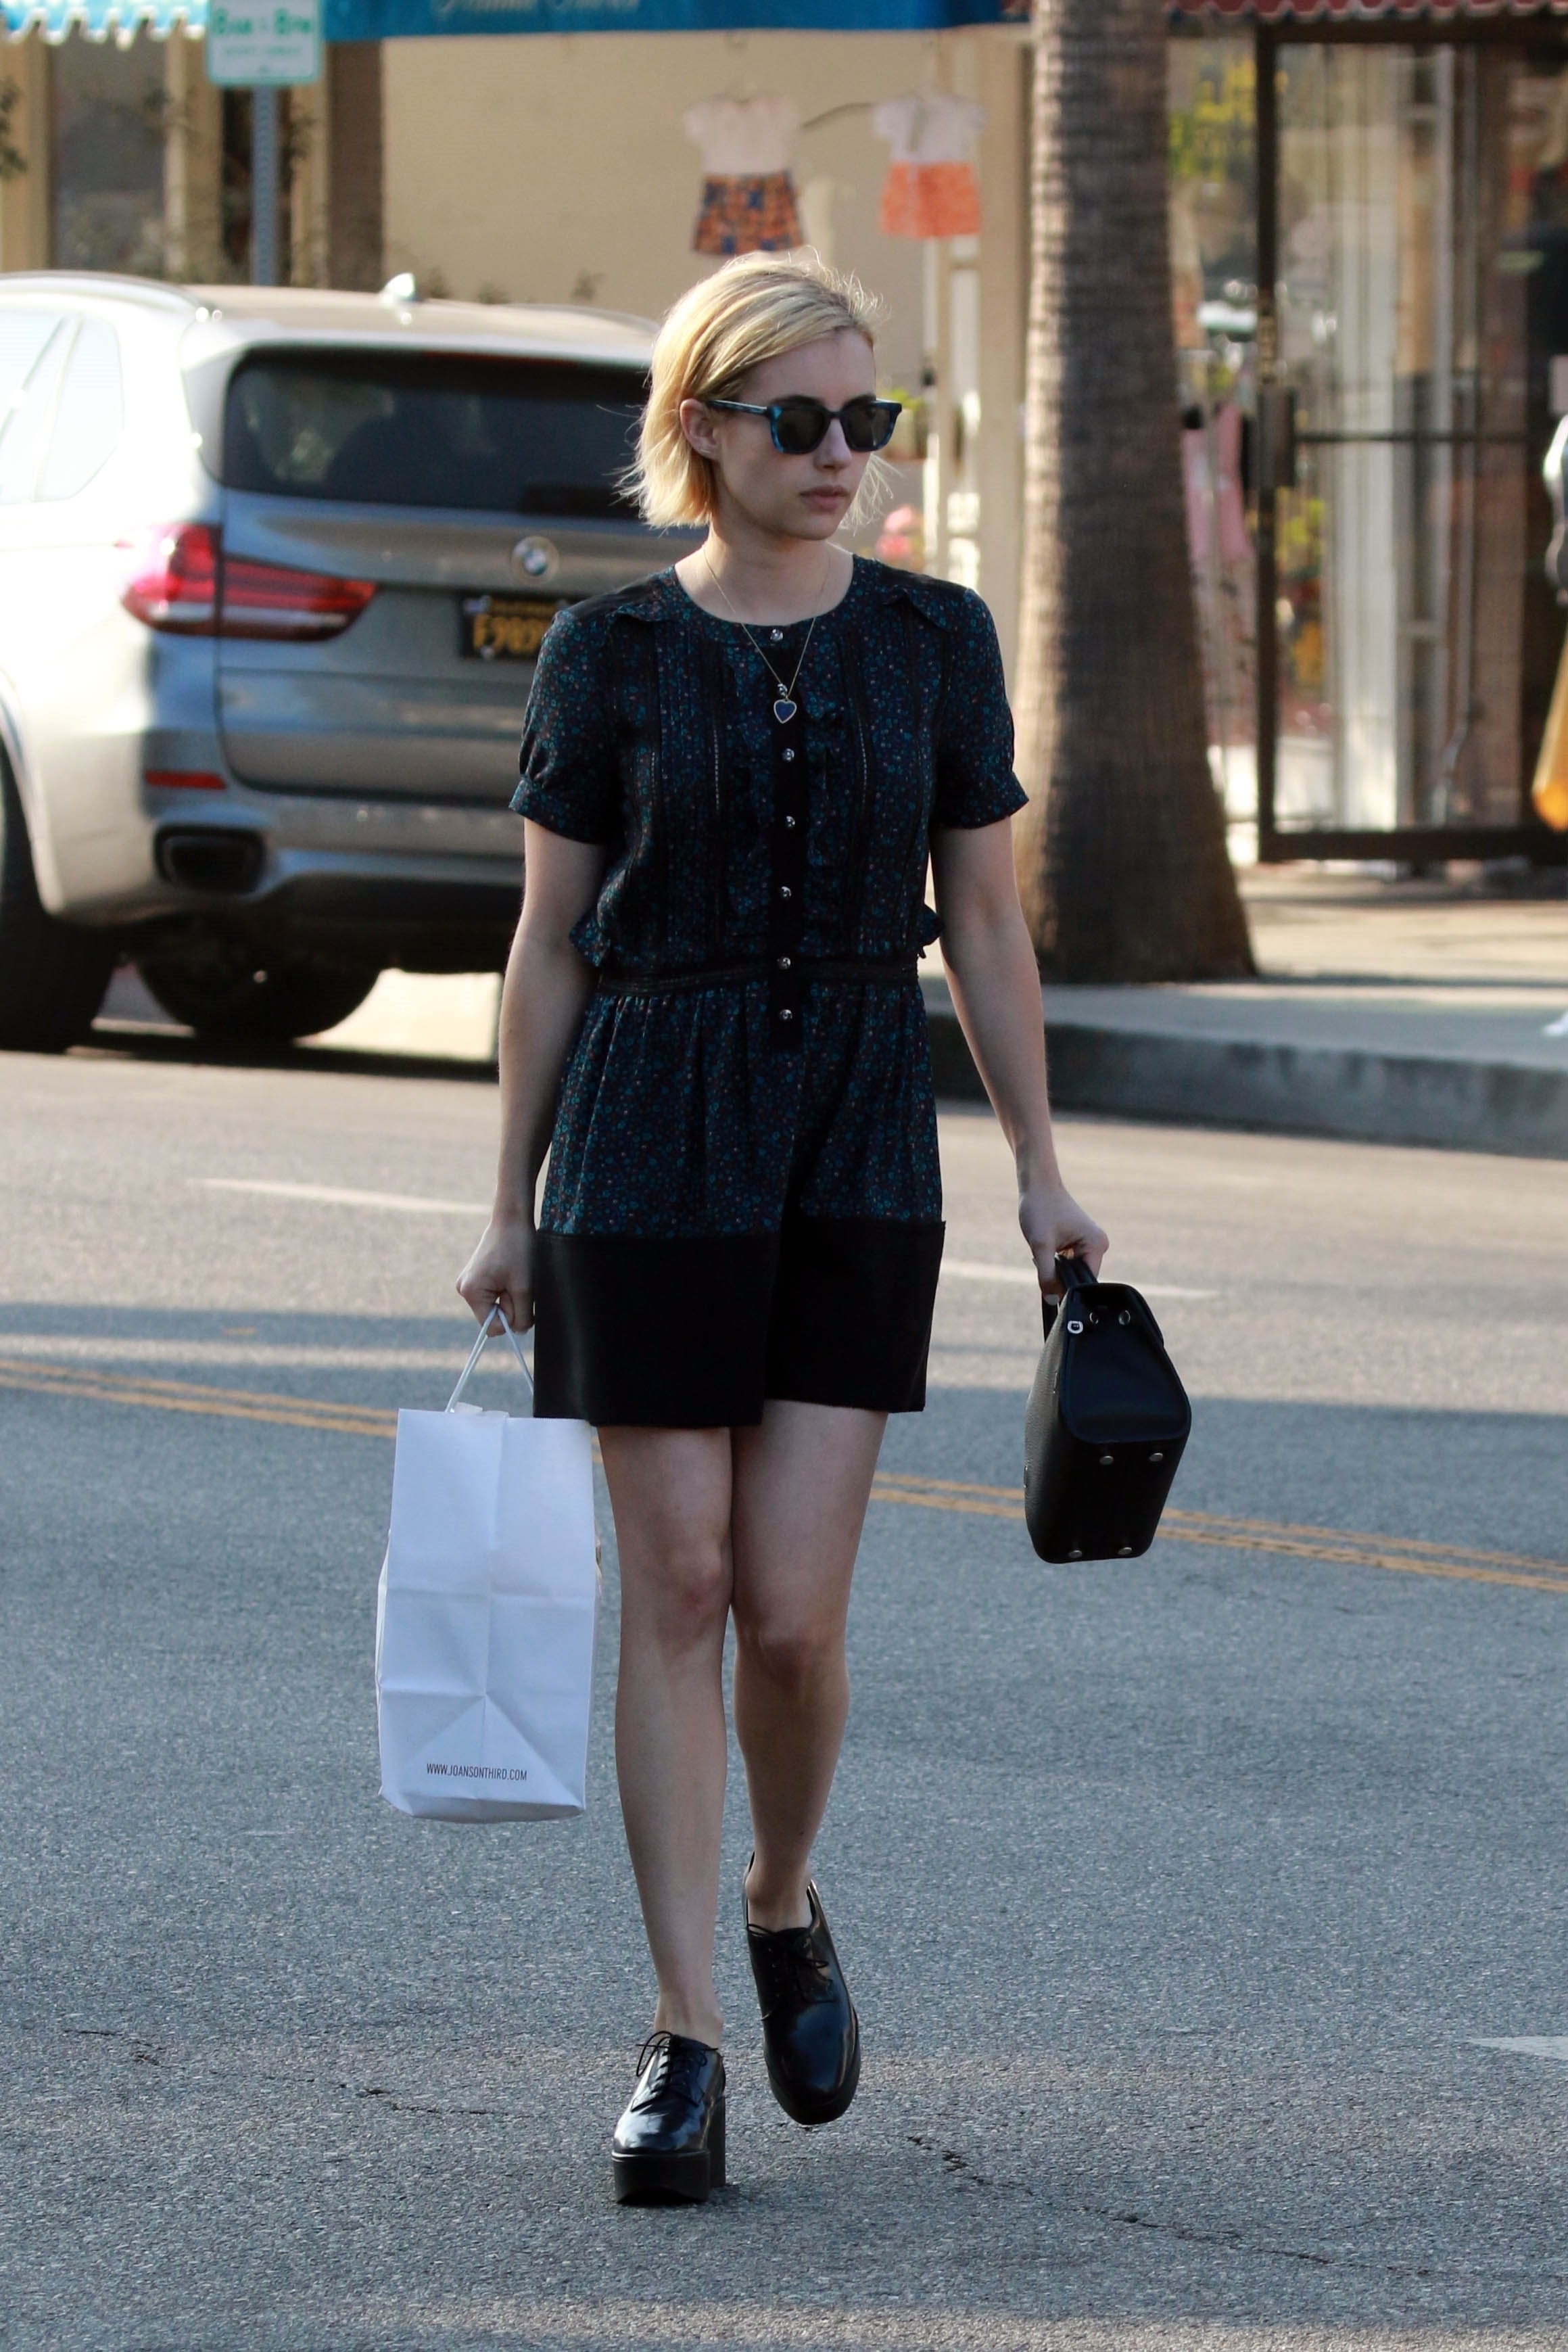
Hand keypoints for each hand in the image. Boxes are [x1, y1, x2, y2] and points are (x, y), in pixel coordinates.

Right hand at [457, 1212, 535, 1334]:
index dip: (510, 1320)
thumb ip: (522, 1314)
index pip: (491, 1327)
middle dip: (510, 1306)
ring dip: (509, 1297)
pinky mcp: (476, 1277)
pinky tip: (510, 1274)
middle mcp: (464, 1289)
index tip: (521, 1301)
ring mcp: (469, 1282)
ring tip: (514, 1276)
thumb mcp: (524, 1286)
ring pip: (495, 1306)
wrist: (511, 1219)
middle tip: (518, 1283)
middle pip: (492, 1316)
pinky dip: (506, 1290)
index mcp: (471, 1292)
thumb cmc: (517, 1249)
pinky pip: (493, 1295)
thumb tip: (519, 1331)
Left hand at [1019, 1180, 1108, 1297]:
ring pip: (1071, 1272)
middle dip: (1059, 1276)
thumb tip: (1052, 1301)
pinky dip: (1054, 1261)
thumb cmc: (1040, 1208)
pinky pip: (1068, 1263)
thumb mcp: (1040, 1245)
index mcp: (1097, 1245)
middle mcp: (1098, 1245)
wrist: (1037, 1184)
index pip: (1085, 1281)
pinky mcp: (1079, 1243)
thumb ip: (1047, 1275)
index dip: (1067, 1288)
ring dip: (1055, 1268)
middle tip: (1043, 1263)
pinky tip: (1046, 1246)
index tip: (1049, 1287)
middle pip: (1079, 1278)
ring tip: (1044, 1248)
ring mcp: (1089, 1244)